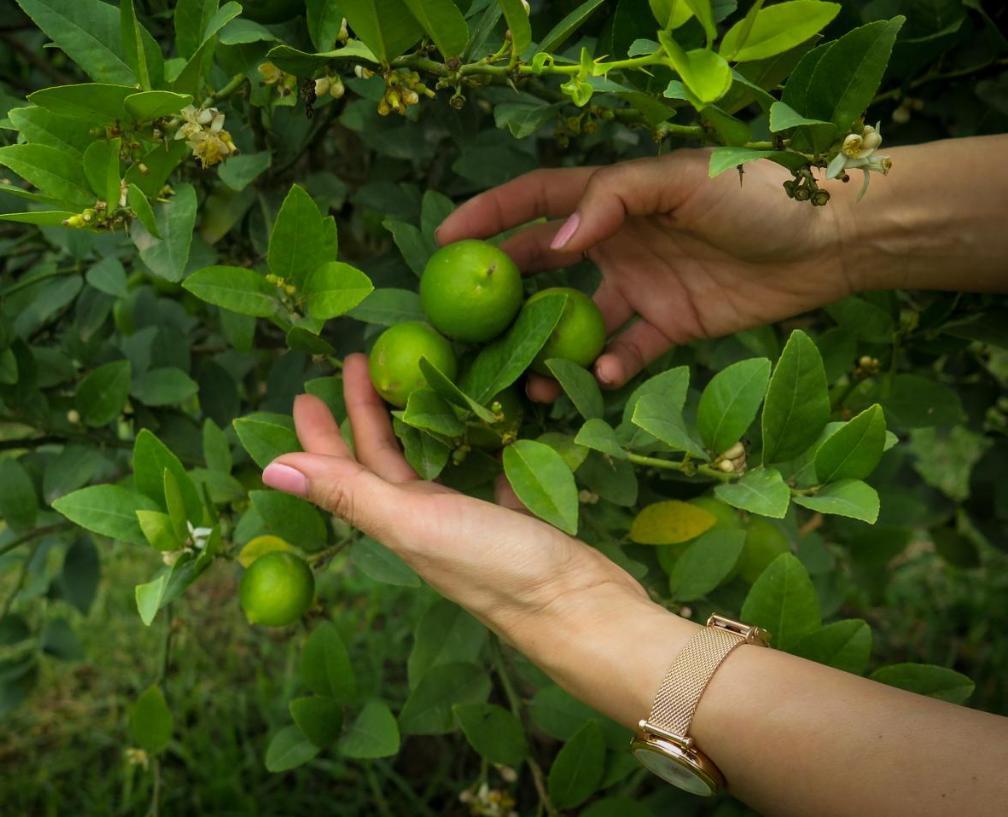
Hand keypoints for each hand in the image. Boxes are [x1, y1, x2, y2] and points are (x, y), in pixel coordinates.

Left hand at [259, 354, 649, 642]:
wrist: (581, 610)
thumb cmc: (494, 564)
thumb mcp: (413, 521)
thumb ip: (348, 492)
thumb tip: (267, 469)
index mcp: (395, 520)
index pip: (345, 468)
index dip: (321, 432)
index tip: (307, 388)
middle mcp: (425, 521)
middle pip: (383, 459)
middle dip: (365, 413)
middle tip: (360, 362)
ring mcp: (470, 522)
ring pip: (431, 464)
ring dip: (416, 425)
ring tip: (414, 383)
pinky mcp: (515, 516)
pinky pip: (487, 472)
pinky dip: (479, 446)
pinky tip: (488, 422)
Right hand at [437, 150, 857, 393]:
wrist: (830, 237)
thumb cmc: (754, 193)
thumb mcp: (680, 180)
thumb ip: (614, 201)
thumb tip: (557, 240)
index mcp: (615, 200)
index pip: (537, 202)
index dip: (489, 216)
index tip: (444, 240)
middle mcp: (619, 243)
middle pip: (545, 267)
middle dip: (505, 293)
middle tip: (469, 325)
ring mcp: (642, 287)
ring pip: (579, 320)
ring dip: (551, 346)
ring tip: (529, 377)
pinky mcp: (672, 326)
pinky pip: (628, 351)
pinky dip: (611, 367)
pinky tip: (604, 376)